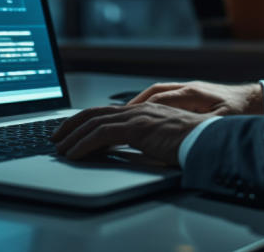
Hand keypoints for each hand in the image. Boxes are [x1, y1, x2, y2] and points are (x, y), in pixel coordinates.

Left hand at [51, 103, 212, 164]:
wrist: (207, 138)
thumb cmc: (191, 141)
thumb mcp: (162, 137)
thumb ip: (144, 137)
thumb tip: (126, 146)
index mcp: (142, 110)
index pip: (105, 111)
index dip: (84, 119)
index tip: (70, 130)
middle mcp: (136, 109)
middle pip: (94, 113)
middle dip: (71, 125)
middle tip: (56, 137)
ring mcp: (136, 116)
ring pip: (93, 123)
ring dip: (73, 137)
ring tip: (60, 149)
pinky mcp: (136, 128)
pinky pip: (101, 134)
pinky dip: (83, 144)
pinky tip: (74, 154)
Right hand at [126, 81, 263, 115]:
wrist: (259, 99)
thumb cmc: (245, 112)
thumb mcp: (225, 121)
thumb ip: (205, 126)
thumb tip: (191, 134)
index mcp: (194, 93)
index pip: (160, 99)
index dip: (141, 109)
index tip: (126, 118)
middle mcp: (189, 88)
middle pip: (154, 93)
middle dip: (133, 105)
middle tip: (116, 116)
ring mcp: (190, 89)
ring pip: (158, 92)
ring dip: (140, 102)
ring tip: (125, 114)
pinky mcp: (193, 94)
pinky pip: (165, 95)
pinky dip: (151, 102)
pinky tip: (144, 112)